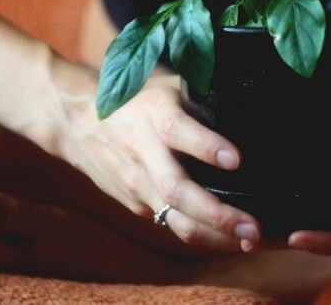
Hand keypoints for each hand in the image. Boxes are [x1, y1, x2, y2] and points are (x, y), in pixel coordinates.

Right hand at [69, 84, 262, 250]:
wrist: (77, 122)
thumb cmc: (138, 101)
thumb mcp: (166, 90)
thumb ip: (201, 101)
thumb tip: (252, 111)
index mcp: (151, 113)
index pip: (176, 130)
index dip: (205, 146)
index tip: (237, 159)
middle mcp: (141, 150)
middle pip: (175, 188)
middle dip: (216, 213)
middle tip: (253, 225)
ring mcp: (136, 182)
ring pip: (174, 217)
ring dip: (214, 235)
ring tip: (251, 241)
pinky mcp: (136, 203)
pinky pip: (172, 224)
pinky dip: (204, 236)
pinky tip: (233, 240)